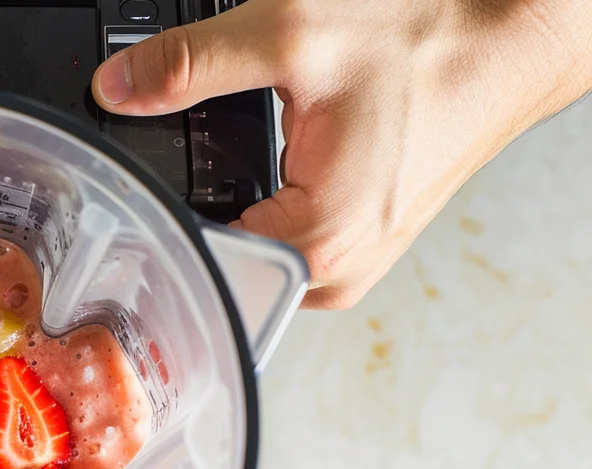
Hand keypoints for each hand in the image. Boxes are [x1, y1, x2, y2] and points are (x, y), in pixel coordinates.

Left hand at [92, 0, 591, 308]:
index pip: (195, 262)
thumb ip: (191, 65)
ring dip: (226, 217)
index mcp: (318, 243)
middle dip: (188, 220)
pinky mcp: (358, 247)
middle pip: (219, 267)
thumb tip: (118, 88)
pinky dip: (262, 212)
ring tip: (223, 168)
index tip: (132, 197)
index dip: (153, 224)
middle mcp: (336, 273)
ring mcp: (351, 266)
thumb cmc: (433, 43)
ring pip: (251, 260)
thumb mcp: (293, 35)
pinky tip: (261, 174)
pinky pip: (285, 246)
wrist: (510, 40)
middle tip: (175, 171)